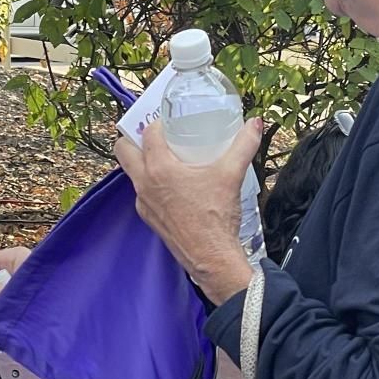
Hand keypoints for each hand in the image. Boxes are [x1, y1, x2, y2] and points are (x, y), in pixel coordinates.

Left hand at [114, 118, 261, 304]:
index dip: (158, 122)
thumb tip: (255, 124)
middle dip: (133, 138)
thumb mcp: (232, 174)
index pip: (149, 134)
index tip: (170, 121)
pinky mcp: (149, 218)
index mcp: (159, 169)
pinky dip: (151, 184)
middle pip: (123, 150)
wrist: (211, 257)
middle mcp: (144, 184)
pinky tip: (172, 185)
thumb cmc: (216, 218)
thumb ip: (244, 145)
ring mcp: (144, 203)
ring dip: (141, 161)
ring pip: (131, 173)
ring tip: (164, 156)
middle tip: (154, 135)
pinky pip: (142, 193)